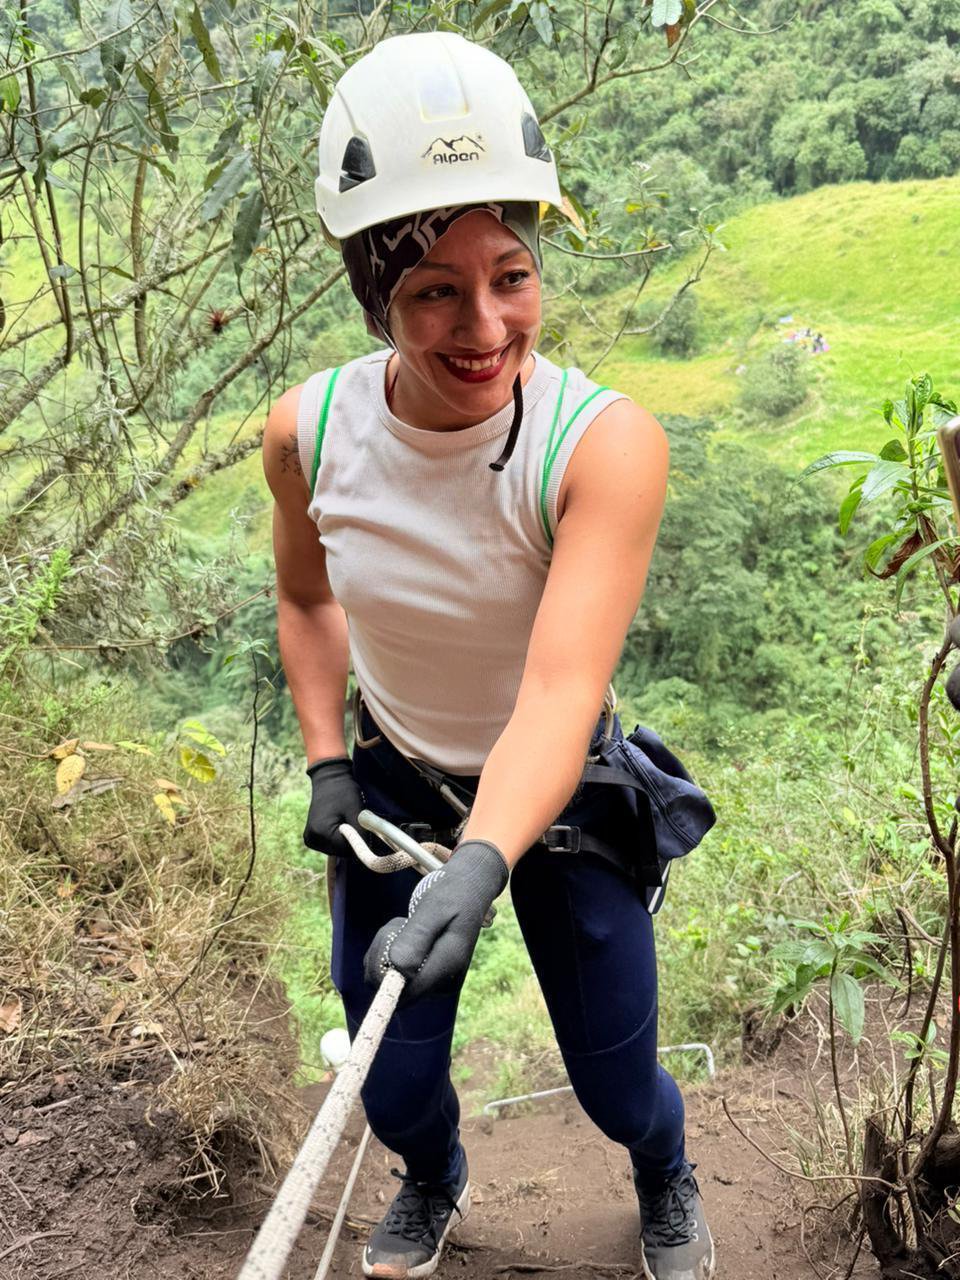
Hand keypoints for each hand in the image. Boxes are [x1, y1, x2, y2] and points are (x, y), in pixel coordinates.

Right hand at [303, 755, 364, 858]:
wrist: (329, 778)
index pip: (347, 851)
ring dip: (346, 839)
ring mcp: (310, 839)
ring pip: (337, 849)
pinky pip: (331, 845)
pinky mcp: (311, 838)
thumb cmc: (344, 791)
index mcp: (321, 832)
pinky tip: (339, 823)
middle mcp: (312, 839)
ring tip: (346, 819)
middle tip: (354, 820)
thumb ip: (361, 833)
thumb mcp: (356, 811)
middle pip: (342, 852)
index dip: (360, 841)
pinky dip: (339, 838)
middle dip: (352, 840)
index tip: (363, 826)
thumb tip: (368, 850)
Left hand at [363, 839, 508, 1000]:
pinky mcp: (427, 977)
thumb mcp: (434, 906)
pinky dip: (389, 950)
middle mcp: (443, 981)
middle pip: (392, 988)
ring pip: (387, 979)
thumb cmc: (452, 893)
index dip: (385, 973)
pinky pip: (392, 972)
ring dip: (385, 949)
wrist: (470, 890)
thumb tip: (397, 969)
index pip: (405, 993)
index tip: (391, 937)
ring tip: (406, 924)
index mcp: (448, 965)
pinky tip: (408, 932)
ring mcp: (436, 982)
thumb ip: (417, 937)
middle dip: (383, 953)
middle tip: (399, 923)